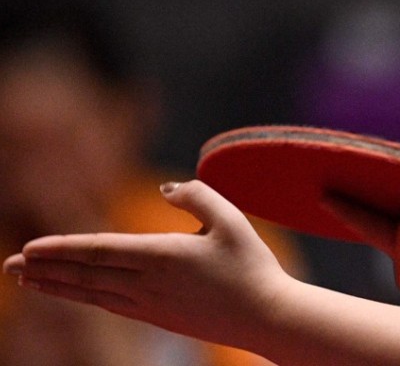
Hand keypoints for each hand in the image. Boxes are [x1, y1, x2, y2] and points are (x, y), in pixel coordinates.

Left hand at [2, 180, 291, 351]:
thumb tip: (165, 188)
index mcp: (164, 255)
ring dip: (57, 286)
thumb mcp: (232, 219)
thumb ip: (197, 196)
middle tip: (8, 267)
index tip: (29, 249)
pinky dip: (84, 298)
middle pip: (87, 274)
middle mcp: (149, 283)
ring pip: (93, 293)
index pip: (100, 250)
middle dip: (45, 269)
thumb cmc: (252, 266)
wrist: (266, 318)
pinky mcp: (159, 317)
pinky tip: (74, 294)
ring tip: (28, 281)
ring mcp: (151, 305)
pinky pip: (110, 305)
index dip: (62, 249)